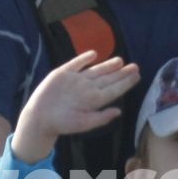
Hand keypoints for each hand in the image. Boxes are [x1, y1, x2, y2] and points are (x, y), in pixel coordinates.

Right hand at [13, 51, 139, 161]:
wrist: (40, 118)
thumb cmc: (62, 124)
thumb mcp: (84, 124)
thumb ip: (101, 118)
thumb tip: (119, 112)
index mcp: (94, 100)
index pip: (114, 89)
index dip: (126, 83)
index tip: (137, 76)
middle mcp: (87, 88)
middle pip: (108, 78)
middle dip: (121, 73)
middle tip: (135, 66)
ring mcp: (76, 80)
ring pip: (95, 70)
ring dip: (107, 65)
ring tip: (120, 60)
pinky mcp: (63, 73)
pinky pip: (76, 64)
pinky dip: (84, 58)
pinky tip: (94, 54)